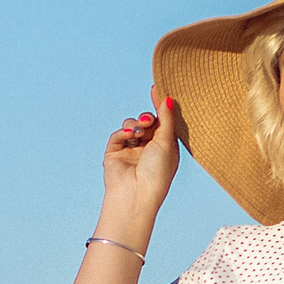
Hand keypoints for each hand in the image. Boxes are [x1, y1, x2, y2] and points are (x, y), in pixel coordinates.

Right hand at [100, 93, 179, 221]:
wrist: (135, 195)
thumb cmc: (157, 172)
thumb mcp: (167, 142)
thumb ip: (166, 118)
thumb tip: (168, 97)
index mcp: (165, 147)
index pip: (162, 122)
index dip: (159, 106)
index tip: (156, 88)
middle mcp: (148, 148)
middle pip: (146, 121)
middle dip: (147, 117)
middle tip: (149, 121)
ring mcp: (131, 151)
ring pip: (131, 125)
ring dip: (135, 124)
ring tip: (139, 132)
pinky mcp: (115, 154)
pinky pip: (117, 135)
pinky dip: (122, 132)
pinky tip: (128, 135)